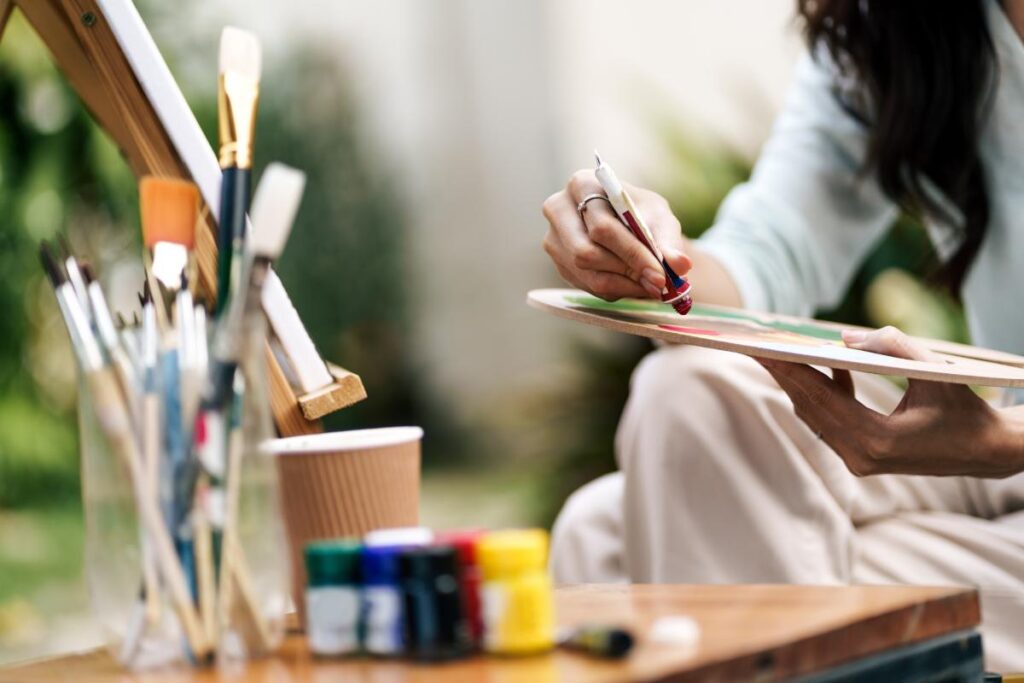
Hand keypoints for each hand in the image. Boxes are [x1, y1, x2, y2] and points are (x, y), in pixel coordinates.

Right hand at [541, 170, 691, 300]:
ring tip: (650, 284)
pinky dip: (615, 290)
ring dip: (623, 284)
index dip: (632, 253)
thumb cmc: (641, 214)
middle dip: (626, 271)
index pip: (602, 227)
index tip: (660, 274)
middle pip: (586, 252)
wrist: (626, 223)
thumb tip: (681, 266)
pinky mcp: (558, 263)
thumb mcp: (659, 219)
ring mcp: (553, 239)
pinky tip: (633, 283)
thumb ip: (669, 241)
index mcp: (582, 183)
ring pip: (586, 273)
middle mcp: (558, 209)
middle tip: (658, 284)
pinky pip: (586, 285)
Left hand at [759, 326, 1023, 477]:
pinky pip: (830, 421)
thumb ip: (895, 348)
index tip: (764, 349)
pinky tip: (826, 366)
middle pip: (809, 408)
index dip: (790, 371)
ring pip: (815, 416)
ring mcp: (859, 460)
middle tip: (756, 346)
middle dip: (783, 374)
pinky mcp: (861, 457)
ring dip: (798, 383)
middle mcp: (861, 456)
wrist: (986, 451)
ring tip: (777, 352)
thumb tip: (846, 336)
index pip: (820, 399)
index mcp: (877, 440)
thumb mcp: (935, 373)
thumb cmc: (966, 411)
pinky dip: (823, 393)